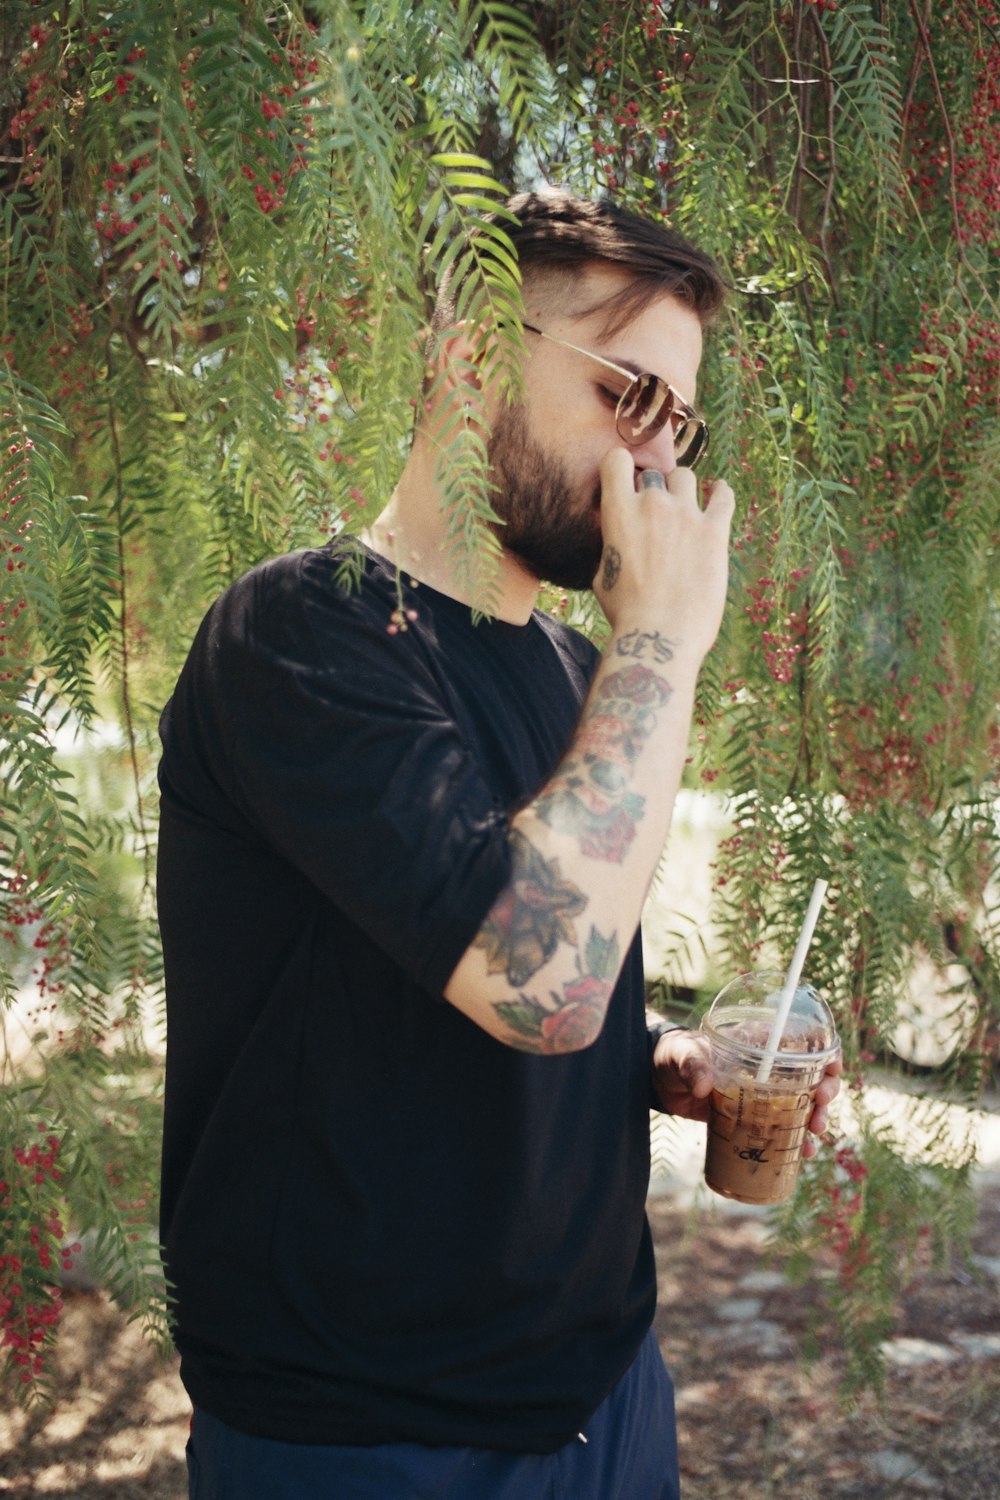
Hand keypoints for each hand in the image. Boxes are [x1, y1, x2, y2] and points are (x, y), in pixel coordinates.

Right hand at [593, 449, 734, 658]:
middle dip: (655, 488)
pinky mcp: (715, 532)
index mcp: (618, 512)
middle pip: (655, 473)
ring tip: (685, 507)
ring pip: (686, 477)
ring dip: (683, 489)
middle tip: (657, 512)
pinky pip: (724, 497)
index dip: (620, 467)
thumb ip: (611, 547)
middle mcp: (652, 504)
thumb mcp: (602, 575)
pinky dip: (721, 492)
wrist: (659, 636)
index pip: (616, 460)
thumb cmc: (626, 613)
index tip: (625, 481)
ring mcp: (686, 515)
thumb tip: (617, 542)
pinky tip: (719, 494)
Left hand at [650, 1031, 843, 1159]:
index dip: (826, 1053)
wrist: (658, 1080)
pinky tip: (804, 1154)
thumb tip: (704, 1087)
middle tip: (820, 1107)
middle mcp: (770, 1068)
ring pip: (805, 1104)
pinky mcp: (754, 1117)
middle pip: (814, 1075)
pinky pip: (785, 1128)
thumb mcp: (681, 1054)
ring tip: (815, 1134)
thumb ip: (692, 1065)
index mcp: (759, 1043)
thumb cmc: (673, 1055)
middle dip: (827, 1091)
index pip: (805, 1041)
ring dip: (818, 1118)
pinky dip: (798, 1141)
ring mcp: (764, 1094)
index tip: (832, 1069)